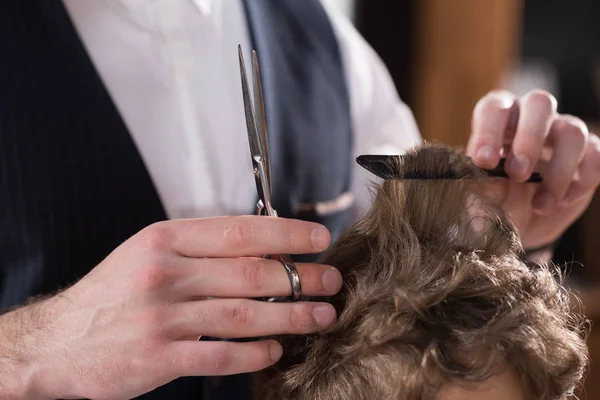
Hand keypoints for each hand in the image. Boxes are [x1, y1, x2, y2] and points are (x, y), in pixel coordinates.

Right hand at [0, 216, 340, 399]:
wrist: (58, 339)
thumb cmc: (113, 292)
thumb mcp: (150, 253)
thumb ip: (201, 248)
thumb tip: (264, 246)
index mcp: (165, 240)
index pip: (239, 231)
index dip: (286, 233)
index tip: (317, 238)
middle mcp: (165, 274)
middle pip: (249, 273)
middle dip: (299, 277)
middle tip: (329, 281)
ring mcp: (162, 317)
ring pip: (243, 314)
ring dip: (290, 316)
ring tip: (321, 315)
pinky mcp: (158, 357)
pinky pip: (220, 354)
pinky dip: (254, 353)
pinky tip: (275, 350)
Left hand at [467, 89, 599, 248]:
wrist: (520, 225)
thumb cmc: (496, 199)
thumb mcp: (482, 196)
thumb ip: (479, 186)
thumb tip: (479, 180)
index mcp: (499, 119)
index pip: (495, 108)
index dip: (489, 131)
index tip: (483, 161)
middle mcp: (532, 118)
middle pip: (540, 103)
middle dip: (529, 138)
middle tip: (517, 174)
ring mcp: (563, 133)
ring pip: (572, 132)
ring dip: (557, 172)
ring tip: (540, 205)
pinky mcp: (588, 155)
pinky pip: (596, 156)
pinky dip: (581, 182)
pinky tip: (561, 202)